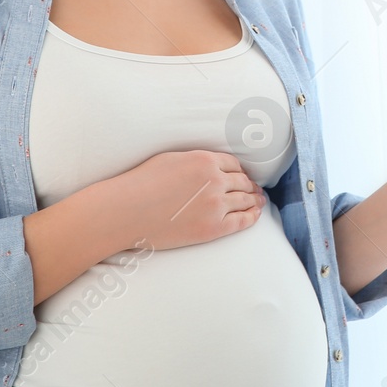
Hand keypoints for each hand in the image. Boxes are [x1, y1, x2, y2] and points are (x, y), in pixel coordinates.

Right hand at [101, 149, 265, 252]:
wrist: (127, 212)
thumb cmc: (142, 183)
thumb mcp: (171, 159)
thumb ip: (195, 160)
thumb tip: (209, 165)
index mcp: (205, 161)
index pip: (234, 165)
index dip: (240, 171)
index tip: (243, 176)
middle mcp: (215, 181)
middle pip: (242, 182)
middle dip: (250, 186)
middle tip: (256, 190)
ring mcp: (215, 205)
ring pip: (245, 200)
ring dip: (255, 200)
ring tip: (260, 201)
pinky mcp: (212, 228)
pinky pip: (241, 221)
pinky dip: (252, 217)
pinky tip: (256, 214)